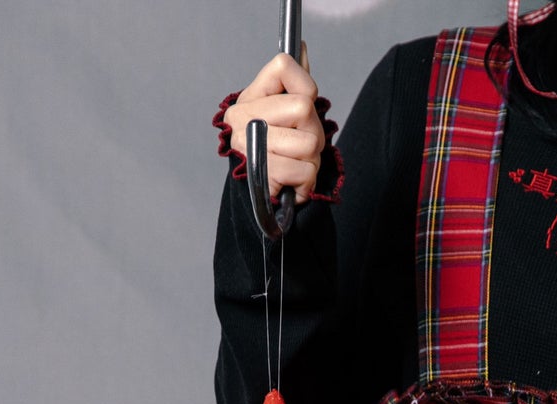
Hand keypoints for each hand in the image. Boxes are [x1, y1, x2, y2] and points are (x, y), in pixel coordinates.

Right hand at [225, 51, 324, 204]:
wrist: (266, 203)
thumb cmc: (281, 156)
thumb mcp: (287, 115)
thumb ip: (294, 83)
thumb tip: (301, 48)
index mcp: (249, 98)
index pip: (284, 65)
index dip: (306, 88)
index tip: (302, 111)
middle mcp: (243, 118)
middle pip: (303, 107)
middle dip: (314, 132)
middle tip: (301, 148)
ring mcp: (249, 146)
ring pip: (308, 142)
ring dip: (312, 161)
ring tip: (296, 167)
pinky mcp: (260, 175)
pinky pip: (304, 170)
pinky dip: (306, 182)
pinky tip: (292, 185)